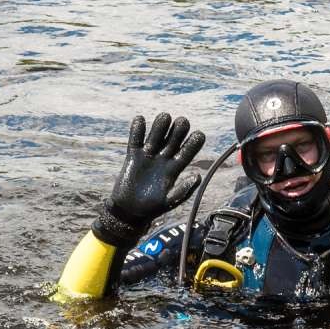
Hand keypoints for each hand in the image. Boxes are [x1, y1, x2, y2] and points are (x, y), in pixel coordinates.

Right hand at [92, 113, 204, 245]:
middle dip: (178, 130)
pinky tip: (140, 119)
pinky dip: (137, 130)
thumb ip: (183, 190)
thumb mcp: (170, 201)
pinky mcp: (133, 156)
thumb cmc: (153, 208)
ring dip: (160, 126)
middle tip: (183, 122)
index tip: (199, 135)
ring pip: (156, 136)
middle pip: (173, 140)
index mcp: (175, 168)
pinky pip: (135, 140)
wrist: (130, 211)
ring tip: (165, 117)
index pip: (187, 152)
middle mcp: (164, 159)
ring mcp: (148, 156)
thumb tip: (198, 176)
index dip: (193, 143)